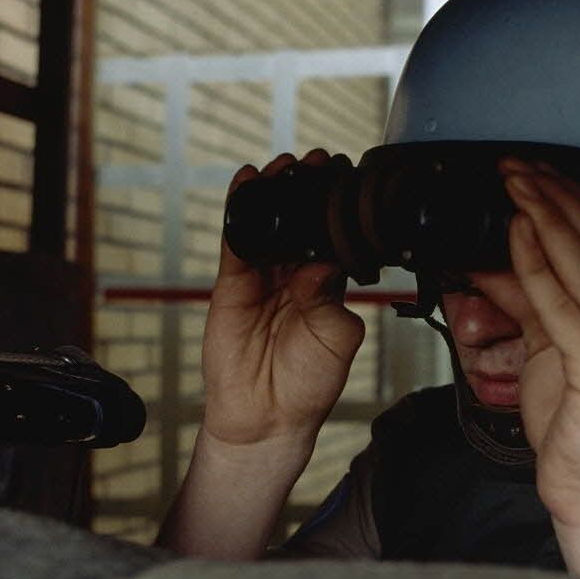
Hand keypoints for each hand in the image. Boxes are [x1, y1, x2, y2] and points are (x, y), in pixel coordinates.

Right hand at [200, 149, 365, 449]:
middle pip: (301, 223)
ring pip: (269, 226)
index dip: (338, 210)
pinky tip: (245, 183)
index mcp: (329, 286)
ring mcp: (264, 277)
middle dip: (307, 191)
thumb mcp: (334, 340)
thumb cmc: (308, 384)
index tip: (346, 181)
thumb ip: (329, 301)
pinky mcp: (233, 283)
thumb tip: (320, 265)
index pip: (335, 237)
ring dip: (274, 193)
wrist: (266, 417)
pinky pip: (236, 242)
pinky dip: (240, 212)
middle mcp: (297, 275)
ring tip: (283, 165)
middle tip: (316, 162)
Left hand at [477, 157, 579, 578]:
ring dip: (543, 220)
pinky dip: (535, 266)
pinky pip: (564, 304)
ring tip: (512, 184)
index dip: (576, 201)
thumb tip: (500, 250)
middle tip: (516, 164)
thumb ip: (539, 296)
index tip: (539, 170)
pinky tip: (515, 234)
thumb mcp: (560, 346)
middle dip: (555, 199)